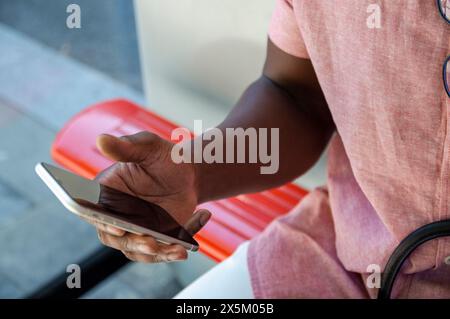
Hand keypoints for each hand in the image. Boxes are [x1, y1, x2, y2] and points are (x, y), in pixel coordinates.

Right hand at [84, 131, 210, 262]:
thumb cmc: (164, 157)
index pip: (93, 212)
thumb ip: (126, 147)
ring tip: (179, 248)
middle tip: (152, 242)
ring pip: (139, 251)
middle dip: (134, 243)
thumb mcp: (148, 147)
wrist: (189, 174)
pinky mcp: (154, 239)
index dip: (102, 222)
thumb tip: (101, 140)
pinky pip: (162, 251)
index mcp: (106, 192)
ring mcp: (134, 230)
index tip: (118, 227)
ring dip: (159, 252)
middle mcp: (116, 215)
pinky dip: (177, 248)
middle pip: (115, 238)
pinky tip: (196, 225)